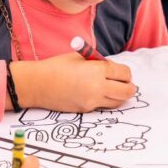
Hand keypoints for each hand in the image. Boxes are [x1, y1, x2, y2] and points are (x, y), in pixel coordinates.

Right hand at [11, 52, 137, 112]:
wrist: (38, 84)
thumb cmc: (57, 66)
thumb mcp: (81, 57)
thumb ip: (99, 62)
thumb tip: (113, 69)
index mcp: (98, 70)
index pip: (125, 74)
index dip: (126, 73)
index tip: (122, 73)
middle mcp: (98, 87)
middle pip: (127, 91)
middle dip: (129, 87)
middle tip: (125, 84)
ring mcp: (92, 101)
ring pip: (118, 102)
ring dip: (119, 96)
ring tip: (113, 90)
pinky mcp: (86, 110)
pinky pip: (103, 106)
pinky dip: (104, 101)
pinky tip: (97, 94)